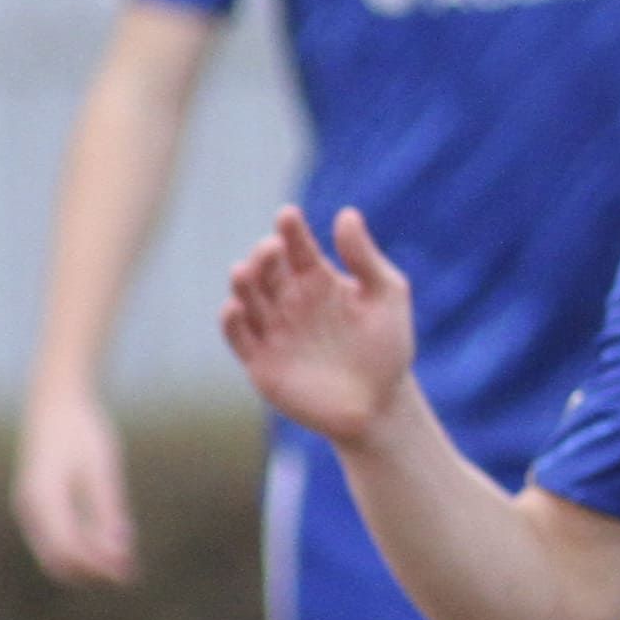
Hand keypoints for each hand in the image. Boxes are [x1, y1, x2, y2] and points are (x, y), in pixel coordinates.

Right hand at [14, 388, 139, 585]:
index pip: (68, 547)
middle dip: (92, 571)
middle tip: (129, 576)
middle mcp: (30, 507)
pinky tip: (112, 544)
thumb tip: (121, 550)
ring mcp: (30, 508)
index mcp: (43, 497)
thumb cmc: (82, 432)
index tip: (128, 573)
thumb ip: (108, 509)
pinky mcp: (38, 506)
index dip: (98, 565)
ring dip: (88, 563)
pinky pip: (56, 539)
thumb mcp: (101, 469)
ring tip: (126, 565)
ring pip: (55, 553)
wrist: (56, 405)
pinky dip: (82, 548)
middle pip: (57, 559)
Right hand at [221, 207, 421, 446]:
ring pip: (248, 298)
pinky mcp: (261, 361)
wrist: (381, 405)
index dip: (291, 230)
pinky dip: (232, 322)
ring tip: (246, 270)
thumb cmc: (387, 347)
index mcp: (318, 279)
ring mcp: (273, 329)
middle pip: (268, 269)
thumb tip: (347, 214)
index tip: (288, 216)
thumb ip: (365, 258)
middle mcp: (290, 299)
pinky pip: (239, 337)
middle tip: (273, 248)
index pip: (298, 247)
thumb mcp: (387, 297)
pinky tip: (235, 308)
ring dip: (244, 283)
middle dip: (265, 256)